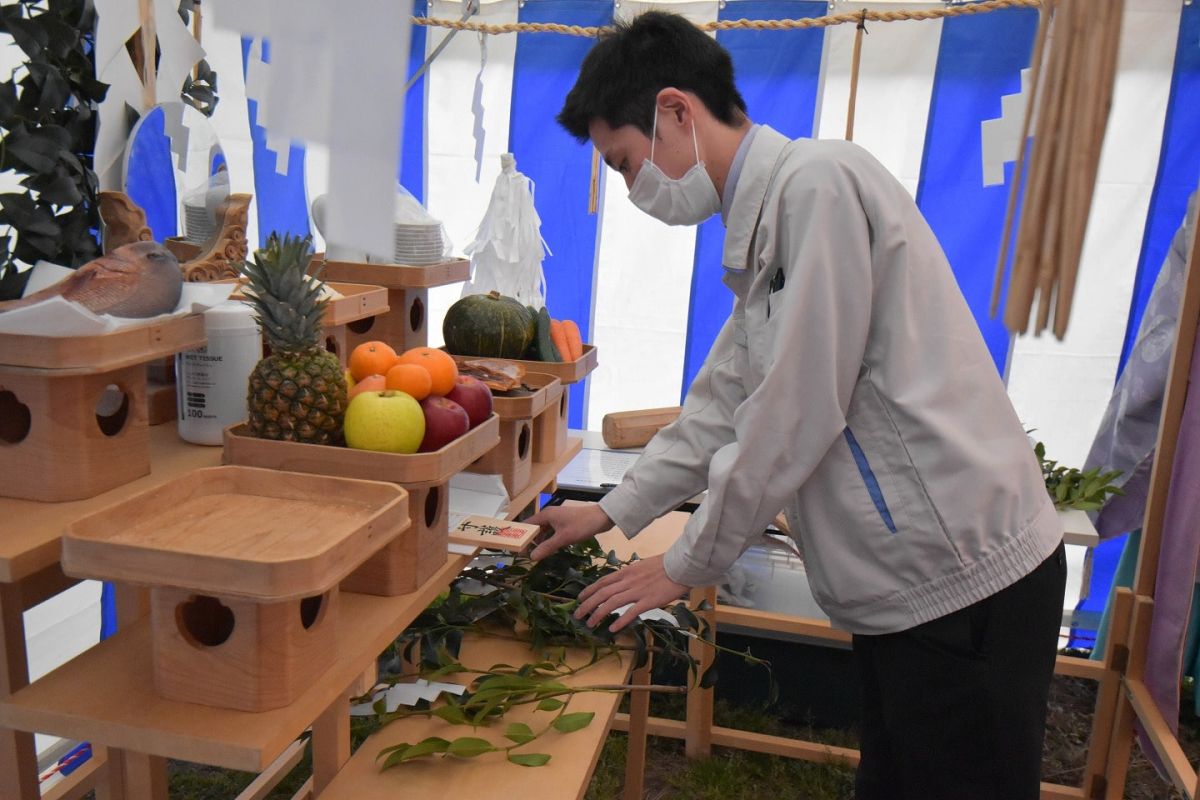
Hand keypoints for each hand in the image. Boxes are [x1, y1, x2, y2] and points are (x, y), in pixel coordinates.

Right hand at [526, 503, 613, 560]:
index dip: (520, 535)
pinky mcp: (564, 522)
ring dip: (539, 541)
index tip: (515, 548)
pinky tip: (548, 549)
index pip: (527, 525)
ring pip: (543, 530)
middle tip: (524, 554)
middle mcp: (549, 514)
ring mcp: (557, 518)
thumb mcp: (563, 538)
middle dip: (529, 540)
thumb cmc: (581, 525)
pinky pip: (551, 531)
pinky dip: (548, 539)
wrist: (602, 517)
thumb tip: (531, 557)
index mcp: (546, 515)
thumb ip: (547, 547)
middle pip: (534, 528)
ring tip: (534, 554)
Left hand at [574, 554, 688, 632]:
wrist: (681, 566)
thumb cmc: (664, 565)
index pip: (602, 582)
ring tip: (590, 624)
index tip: (579, 598)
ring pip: (612, 603)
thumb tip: (620, 582)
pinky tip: (612, 629)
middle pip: (602, 593)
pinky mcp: (649, 601)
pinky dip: (620, 621)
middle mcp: (628, 581)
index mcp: (626, 572)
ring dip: (598, 614)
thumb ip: (630, 574)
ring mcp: (638, 591)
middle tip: (578, 615)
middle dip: (588, 605)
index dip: (589, 590)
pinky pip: (631, 612)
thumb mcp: (641, 566)